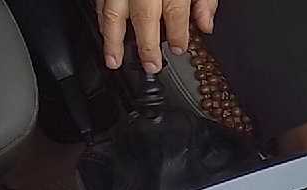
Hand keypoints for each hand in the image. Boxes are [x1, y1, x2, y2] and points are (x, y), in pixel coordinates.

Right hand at [97, 0, 218, 73]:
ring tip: (113, 61)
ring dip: (113, 40)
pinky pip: (100, 1)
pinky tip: (104, 31)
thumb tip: (206, 22)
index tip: (178, 48)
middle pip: (144, 18)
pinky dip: (101, 18)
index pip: (175, 14)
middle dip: (146, 47)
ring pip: (113, 13)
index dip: (178, 35)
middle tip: (150, 66)